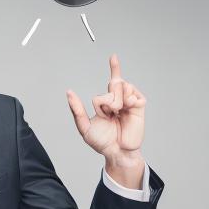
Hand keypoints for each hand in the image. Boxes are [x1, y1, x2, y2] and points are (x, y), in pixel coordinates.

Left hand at [66, 54, 146, 188]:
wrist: (117, 152)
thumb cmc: (102, 142)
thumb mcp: (84, 126)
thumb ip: (77, 109)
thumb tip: (69, 92)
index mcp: (109, 102)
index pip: (113, 81)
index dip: (115, 67)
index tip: (114, 56)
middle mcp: (121, 99)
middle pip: (113, 84)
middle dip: (106, 100)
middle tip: (108, 114)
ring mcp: (130, 102)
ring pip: (121, 87)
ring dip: (115, 102)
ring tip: (117, 114)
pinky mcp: (139, 106)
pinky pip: (132, 94)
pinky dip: (127, 101)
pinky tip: (126, 109)